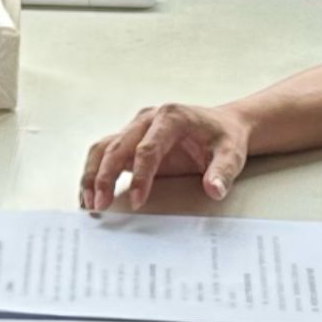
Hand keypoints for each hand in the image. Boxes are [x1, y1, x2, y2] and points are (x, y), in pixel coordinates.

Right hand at [77, 100, 252, 211]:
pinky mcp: (131, 141)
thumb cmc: (225, 138)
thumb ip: (222, 172)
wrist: (223, 126)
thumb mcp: (232, 154)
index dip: (140, 175)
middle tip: (101, 204)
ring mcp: (136, 129)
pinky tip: (90, 194)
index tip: (138, 200)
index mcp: (172, 117)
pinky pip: (105, 154)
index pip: (148, 148)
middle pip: (118, 146)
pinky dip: (94, 172)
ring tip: (89, 202)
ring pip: (104, 148)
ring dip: (92, 174)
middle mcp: (148, 119)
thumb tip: (214, 189)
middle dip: (105, 177)